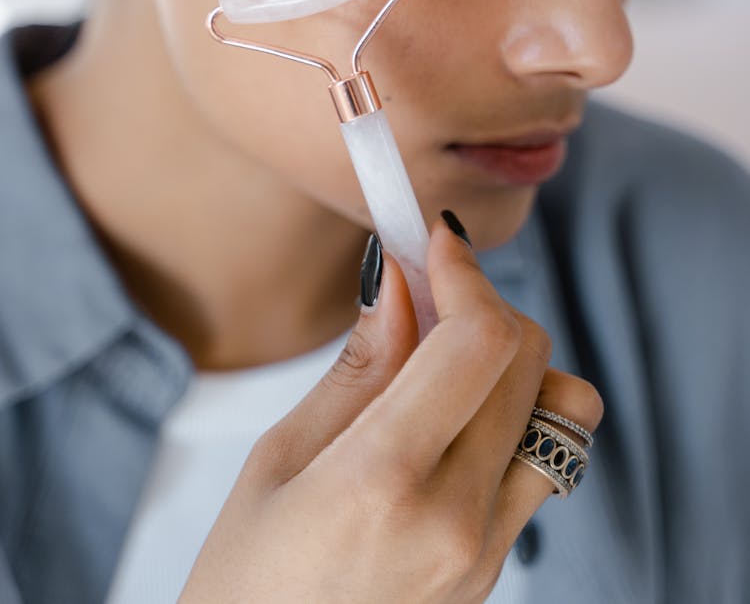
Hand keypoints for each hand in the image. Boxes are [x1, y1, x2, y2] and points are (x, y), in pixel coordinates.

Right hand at [179, 216, 602, 602]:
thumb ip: (359, 366)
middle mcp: (458, 520)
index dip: (465, 272)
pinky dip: (513, 414)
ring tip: (444, 358)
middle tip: (428, 287)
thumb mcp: (279, 461)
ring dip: (515, 362)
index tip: (435, 242)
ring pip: (561, 412)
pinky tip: (450, 415)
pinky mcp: (497, 568)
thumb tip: (402, 281)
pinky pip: (541, 463)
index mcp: (385, 483)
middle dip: (484, 302)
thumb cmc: (243, 585)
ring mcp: (489, 553)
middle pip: (529, 362)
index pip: (479, 342)